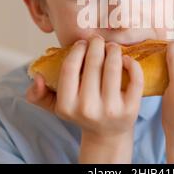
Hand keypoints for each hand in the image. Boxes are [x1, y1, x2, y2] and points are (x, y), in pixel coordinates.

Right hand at [26, 36, 143, 162]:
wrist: (107, 134)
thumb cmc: (82, 112)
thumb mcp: (57, 107)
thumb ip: (39, 94)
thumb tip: (38, 77)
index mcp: (67, 106)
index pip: (69, 68)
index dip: (77, 50)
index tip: (82, 43)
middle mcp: (88, 109)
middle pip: (93, 64)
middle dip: (97, 45)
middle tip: (98, 39)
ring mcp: (111, 110)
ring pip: (113, 67)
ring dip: (114, 50)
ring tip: (112, 46)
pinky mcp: (131, 109)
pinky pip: (135, 78)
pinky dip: (131, 63)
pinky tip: (125, 59)